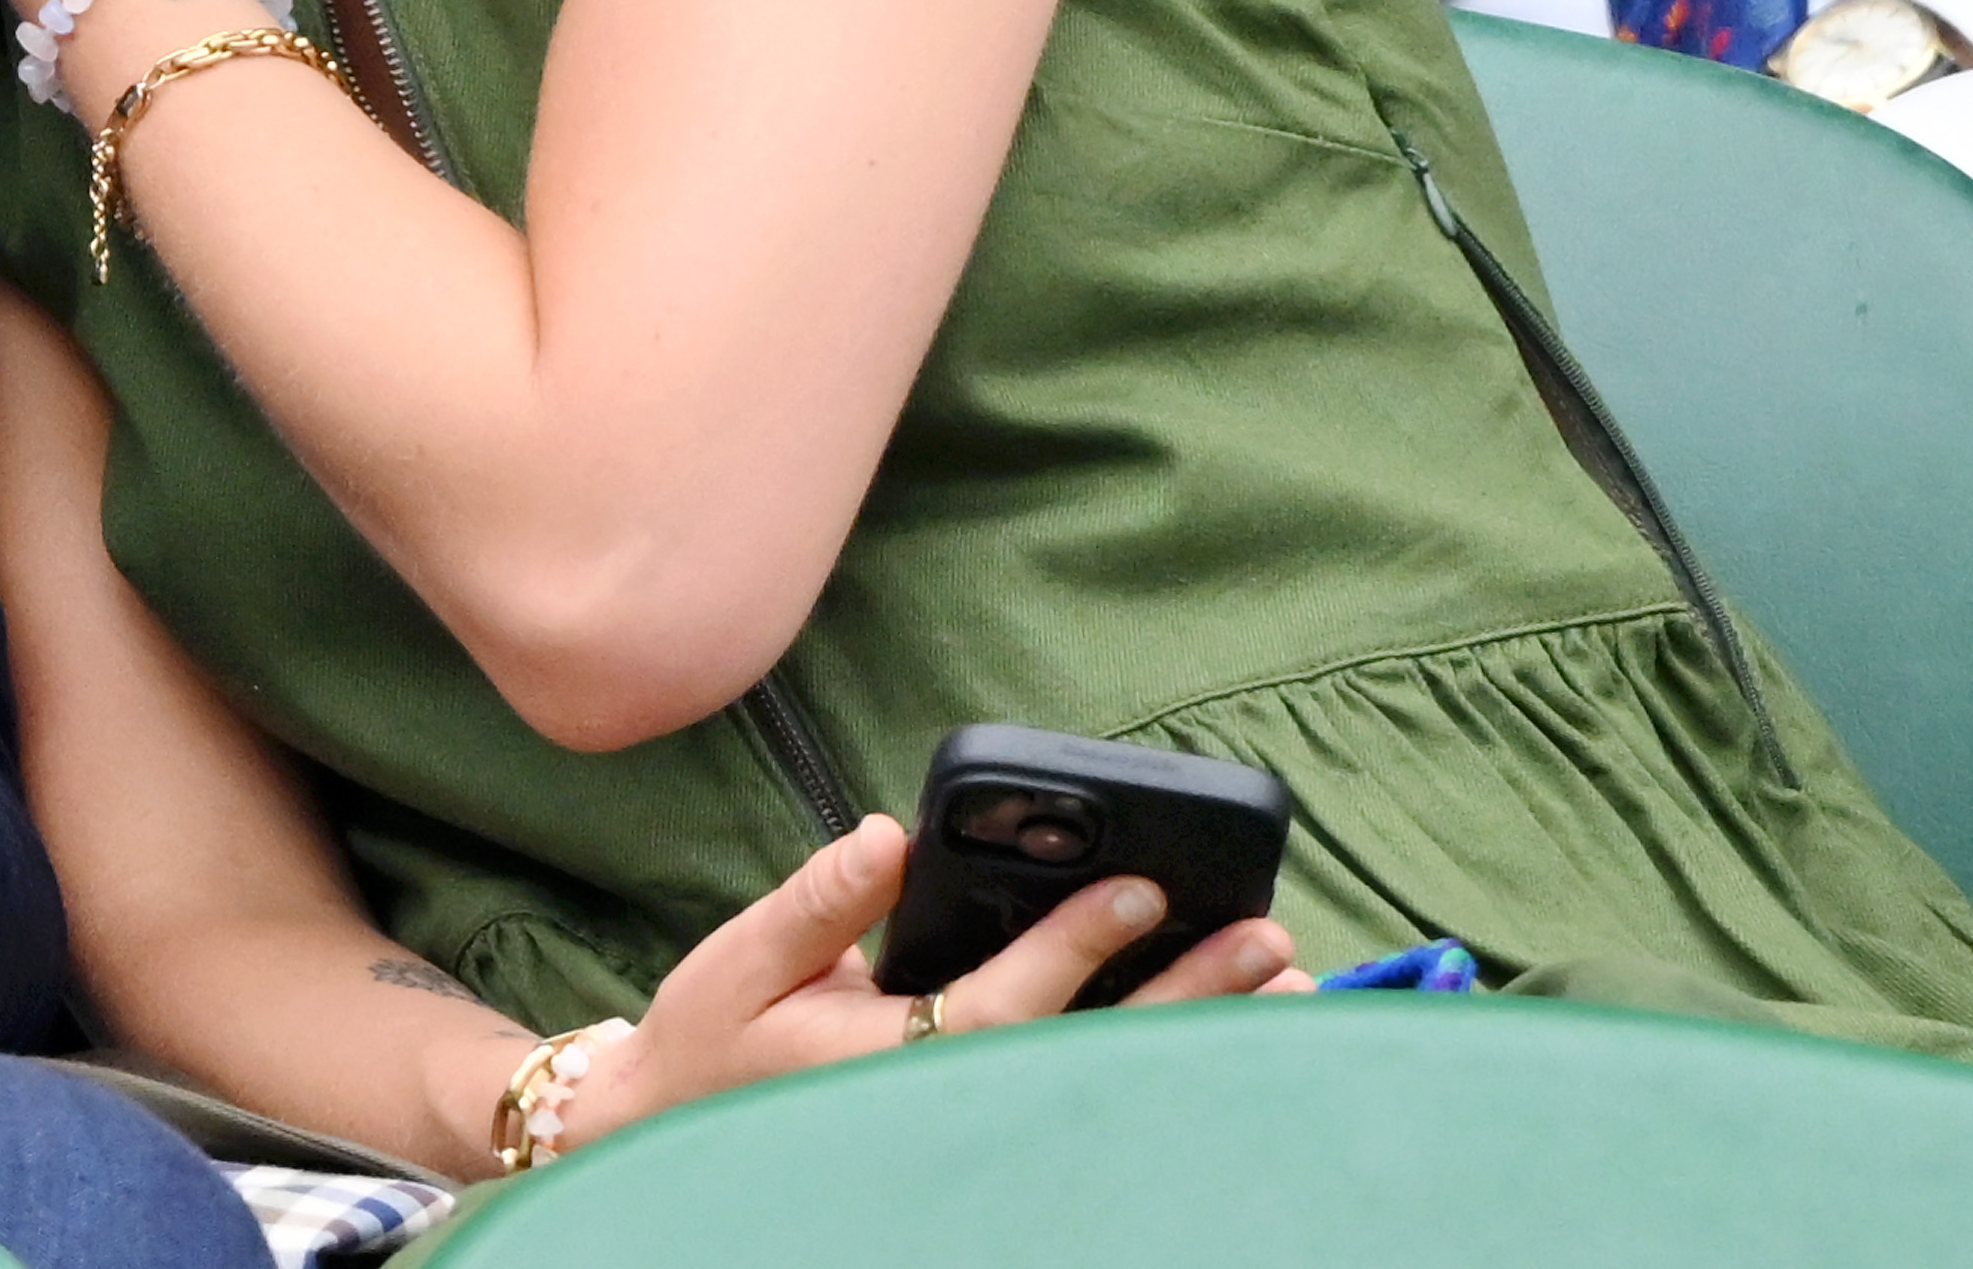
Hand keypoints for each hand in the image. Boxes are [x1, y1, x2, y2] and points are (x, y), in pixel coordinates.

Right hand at [523, 816, 1304, 1154]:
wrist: (687, 1135)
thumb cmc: (714, 1044)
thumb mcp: (741, 962)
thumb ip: (818, 903)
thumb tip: (887, 837)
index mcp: (890, 1059)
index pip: (1008, 1003)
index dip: (1076, 946)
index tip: (1140, 889)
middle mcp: (951, 1099)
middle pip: (1094, 1049)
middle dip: (1184, 994)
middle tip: (1266, 939)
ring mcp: (978, 1116)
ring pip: (1111, 1078)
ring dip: (1200, 1034)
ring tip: (1286, 986)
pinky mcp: (987, 1113)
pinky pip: (1094, 1085)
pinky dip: (1166, 1055)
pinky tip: (1227, 1025)